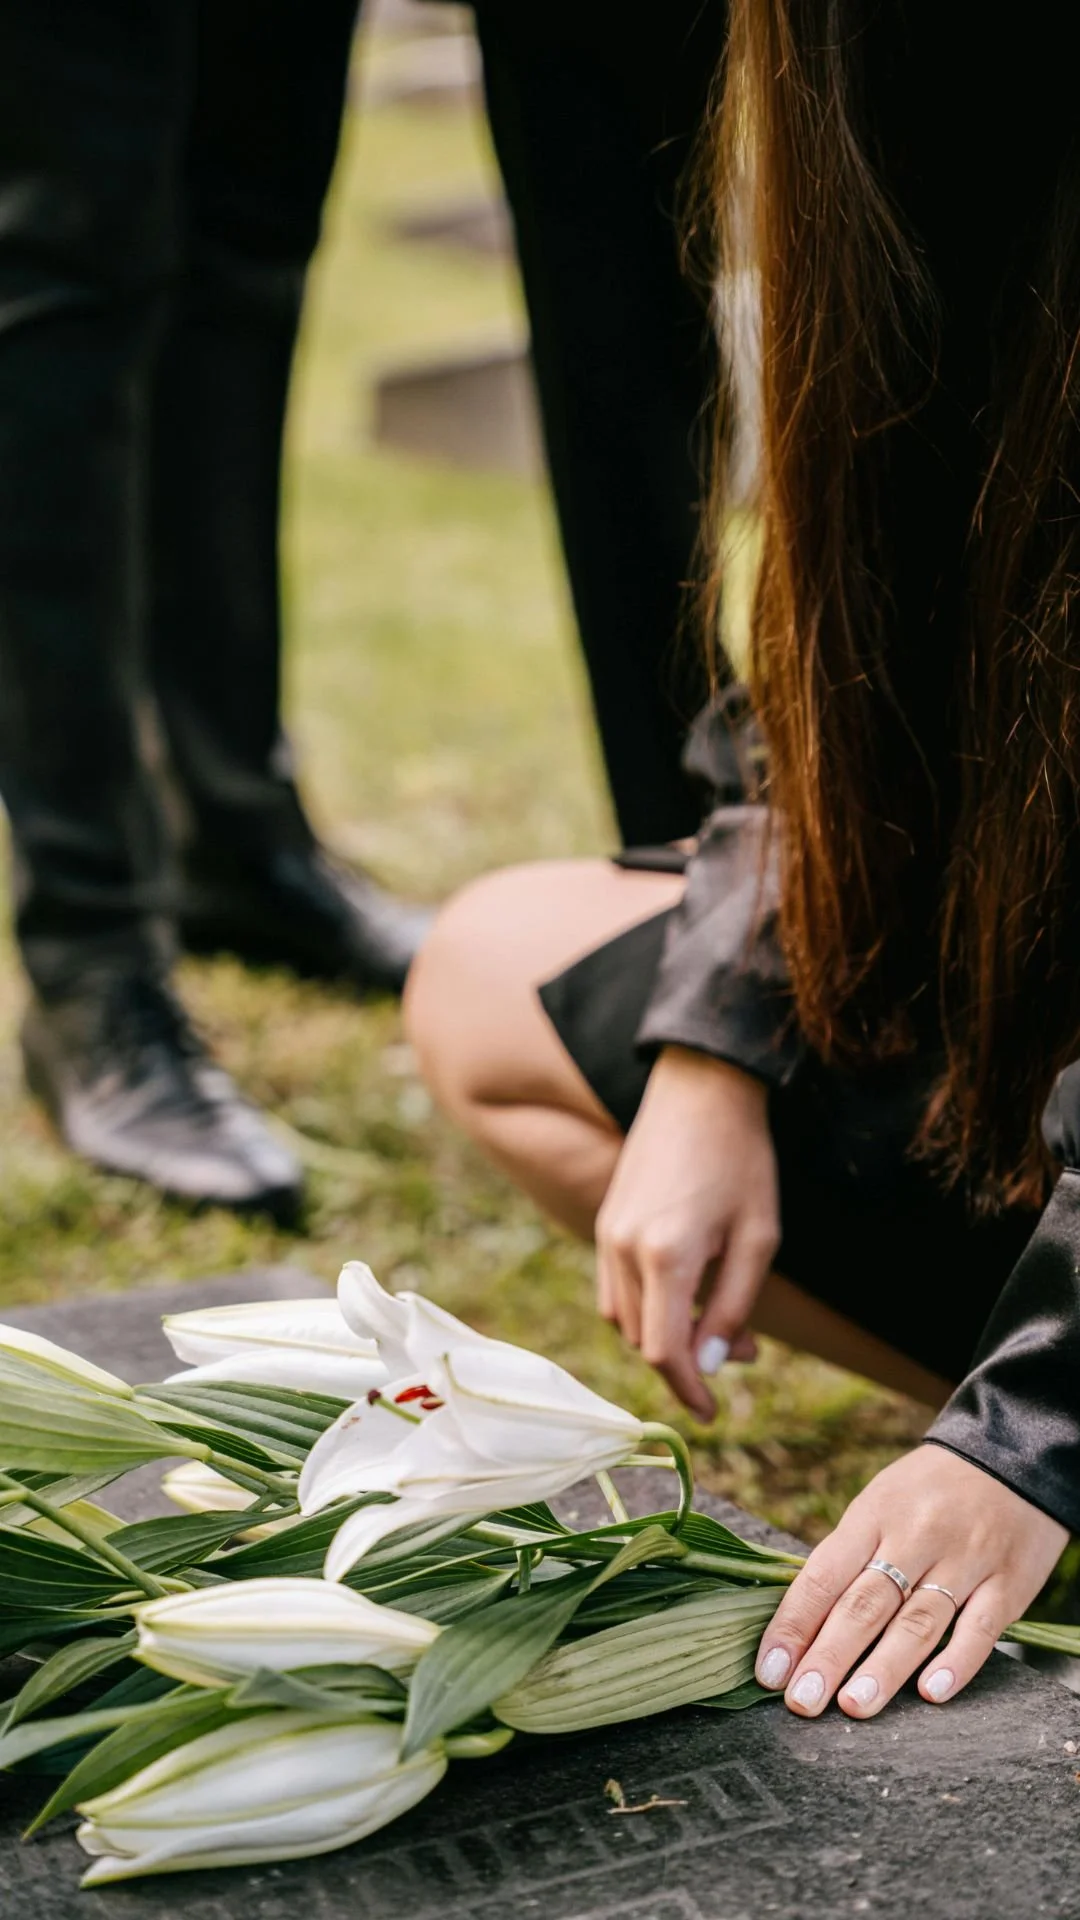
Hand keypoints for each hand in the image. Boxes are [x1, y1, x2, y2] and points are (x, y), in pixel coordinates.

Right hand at [595, 1047, 779, 1419]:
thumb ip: (733, 1309)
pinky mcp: (604, 1222)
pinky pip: (615, 1289)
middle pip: (644, 1340)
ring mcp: (607, 1234)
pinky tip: (685, 1292)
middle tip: (744, 1347)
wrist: (701, 1089)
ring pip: (625, 1318)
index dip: (687, 1392)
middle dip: (689, 1360)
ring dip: (666, 1335)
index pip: (664, 1352)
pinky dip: (645, 1308)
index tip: (712, 1414)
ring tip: (718, 1319)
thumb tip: (708, 1367)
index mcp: (666, 1256)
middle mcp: (624, 1249)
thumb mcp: (759, 1239)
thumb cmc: (742, 1160)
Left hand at [755, 1445, 1067, 1716]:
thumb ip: (848, 1558)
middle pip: (865, 1604)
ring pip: (919, 1620)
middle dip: (829, 1656)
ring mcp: (965, 1560)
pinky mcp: (1008, 1582)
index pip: (824, 1575)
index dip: (794, 1624)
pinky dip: (956, 1662)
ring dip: (884, 1667)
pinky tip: (931, 1692)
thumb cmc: (929, 1491)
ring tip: (854, 1705)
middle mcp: (916, 1536)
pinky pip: (981, 1627)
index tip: (769, 1670)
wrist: (1011, 1458)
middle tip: (801, 1701)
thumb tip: (801, 1624)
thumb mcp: (879, 1503)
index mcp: (873, 1516)